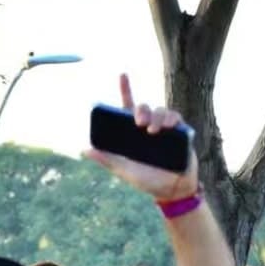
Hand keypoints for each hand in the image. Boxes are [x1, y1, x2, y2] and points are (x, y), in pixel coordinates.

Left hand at [83, 73, 197, 201]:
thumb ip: (106, 159)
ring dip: (157, 116)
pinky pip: (176, 117)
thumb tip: (84, 149)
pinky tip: (169, 126)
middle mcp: (149, 127)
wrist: (171, 191)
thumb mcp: (124, 170)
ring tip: (153, 131)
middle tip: (138, 123)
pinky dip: (172, 119)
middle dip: (141, 109)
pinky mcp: (180, 132)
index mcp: (134, 134)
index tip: (123, 75)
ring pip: (161, 110)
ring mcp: (165, 129)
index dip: (126, 89)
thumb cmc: (147, 180)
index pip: (128, 108)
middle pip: (144, 107)